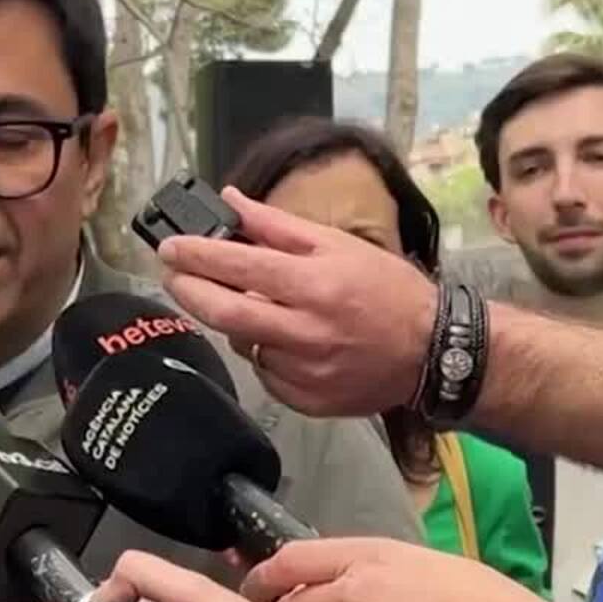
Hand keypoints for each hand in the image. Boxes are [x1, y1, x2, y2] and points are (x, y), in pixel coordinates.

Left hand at [153, 188, 437, 417]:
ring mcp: (305, 371)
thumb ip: (277, 225)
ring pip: (243, 343)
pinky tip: (283, 338)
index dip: (196, 256)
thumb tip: (231, 201)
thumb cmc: (387, 290)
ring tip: (253, 303)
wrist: (432, 352)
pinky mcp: (306, 400)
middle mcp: (307, 331)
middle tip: (173, 276)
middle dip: (188, 291)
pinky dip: (263, 351)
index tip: (169, 248)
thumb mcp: (337, 244)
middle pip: (224, 313)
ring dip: (234, 321)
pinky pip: (264, 372)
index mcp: (315, 284)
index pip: (239, 266)